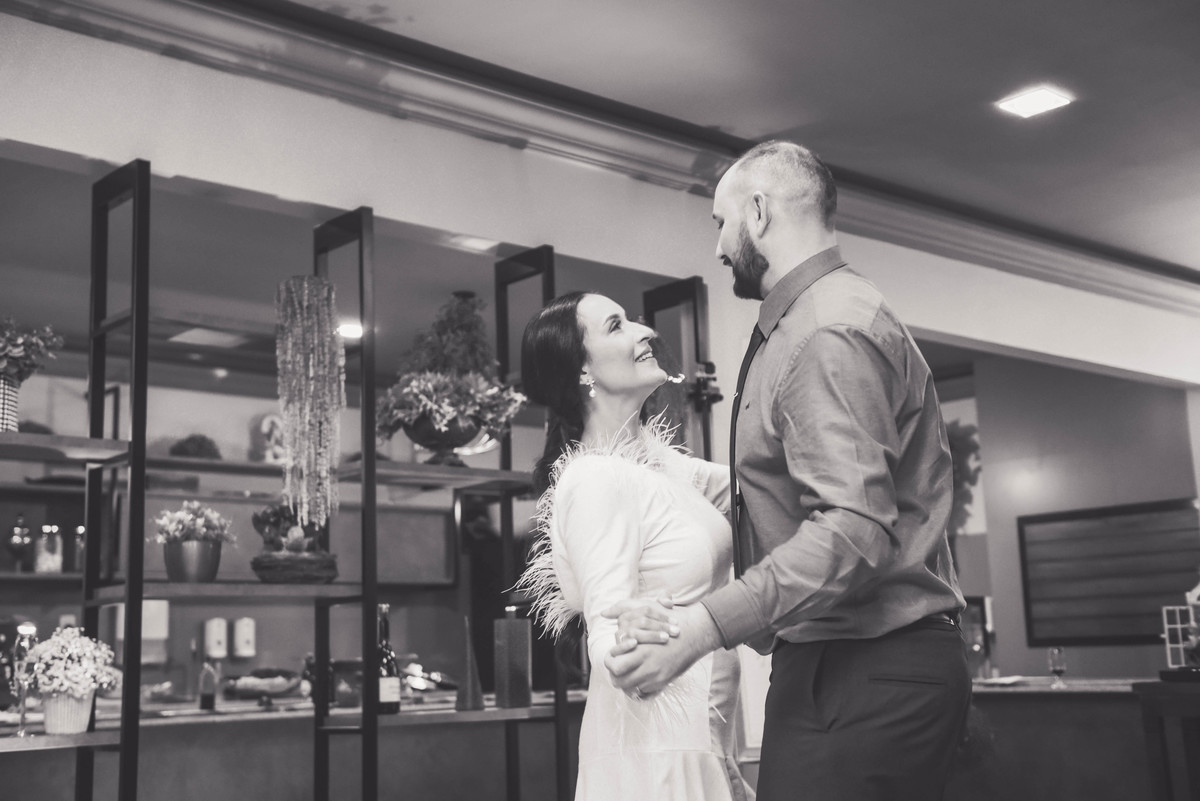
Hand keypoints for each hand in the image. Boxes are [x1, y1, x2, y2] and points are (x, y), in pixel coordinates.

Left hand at [604, 604, 720, 696]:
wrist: (696, 633)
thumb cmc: (670, 619)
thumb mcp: (646, 609)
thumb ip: (623, 609)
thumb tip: (604, 612)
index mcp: (640, 648)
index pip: (614, 664)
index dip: (609, 660)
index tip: (612, 656)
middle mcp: (647, 666)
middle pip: (618, 680)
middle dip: (614, 674)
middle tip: (616, 666)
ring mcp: (656, 676)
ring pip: (630, 688)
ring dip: (625, 681)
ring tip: (626, 672)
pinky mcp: (664, 681)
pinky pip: (644, 691)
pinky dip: (639, 685)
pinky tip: (640, 674)